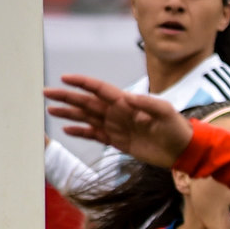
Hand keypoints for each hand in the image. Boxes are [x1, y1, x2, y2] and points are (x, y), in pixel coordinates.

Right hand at [46, 75, 193, 168]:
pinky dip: (81, 132)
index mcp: (126, 102)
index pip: (99, 89)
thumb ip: (147, 104)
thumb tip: (127, 98)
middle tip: (46, 92)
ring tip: (50, 110)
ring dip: (69, 114)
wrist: (183, 150)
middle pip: (87, 102)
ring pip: (87, 118)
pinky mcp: (118, 142)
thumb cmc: (177, 128)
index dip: (82, 83)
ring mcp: (116, 127)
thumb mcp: (166, 112)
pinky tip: (67, 130)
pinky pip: (95, 135)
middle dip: (66, 97)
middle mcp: (117, 112)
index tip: (65, 78)